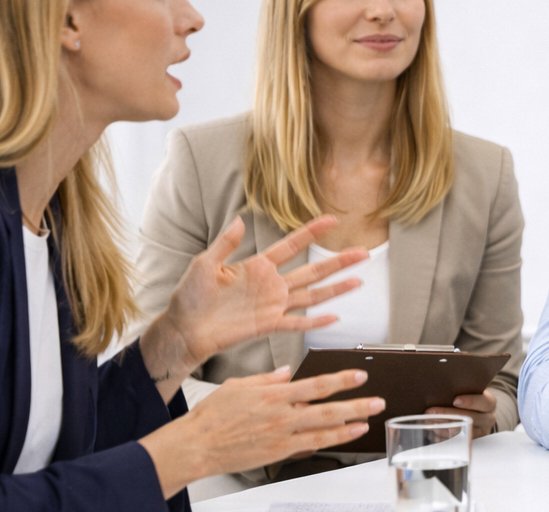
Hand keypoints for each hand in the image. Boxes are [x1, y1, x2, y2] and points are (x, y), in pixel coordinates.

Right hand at [140, 367, 384, 497]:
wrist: (196, 446)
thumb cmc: (211, 417)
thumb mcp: (238, 386)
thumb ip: (266, 379)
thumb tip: (285, 373)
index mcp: (272, 395)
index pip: (315, 385)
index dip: (341, 380)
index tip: (359, 375)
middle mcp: (280, 416)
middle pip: (327, 409)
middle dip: (356, 404)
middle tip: (376, 400)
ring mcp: (281, 437)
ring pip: (323, 432)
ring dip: (349, 426)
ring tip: (367, 421)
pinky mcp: (277, 453)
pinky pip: (309, 447)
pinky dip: (329, 442)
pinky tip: (343, 437)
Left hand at [151, 216, 367, 377]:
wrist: (185, 328)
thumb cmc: (190, 296)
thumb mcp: (204, 263)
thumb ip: (225, 243)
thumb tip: (239, 220)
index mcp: (258, 266)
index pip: (291, 246)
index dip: (312, 232)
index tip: (332, 220)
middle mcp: (271, 285)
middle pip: (313, 270)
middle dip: (338, 261)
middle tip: (362, 252)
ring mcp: (272, 306)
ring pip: (312, 295)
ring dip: (336, 289)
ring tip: (358, 281)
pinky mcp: (268, 325)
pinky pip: (296, 324)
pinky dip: (315, 323)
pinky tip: (334, 318)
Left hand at [427, 389, 498, 436]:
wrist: (472, 412)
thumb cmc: (466, 397)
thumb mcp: (468, 391)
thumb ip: (458, 388)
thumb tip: (437, 384)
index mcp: (489, 403)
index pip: (484, 402)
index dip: (471, 402)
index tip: (455, 400)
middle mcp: (487, 419)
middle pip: (471, 419)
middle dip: (449, 415)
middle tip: (430, 412)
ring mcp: (480, 433)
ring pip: (462, 433)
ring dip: (442, 427)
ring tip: (427, 421)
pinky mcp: (470, 444)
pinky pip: (456, 443)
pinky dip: (442, 438)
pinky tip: (431, 432)